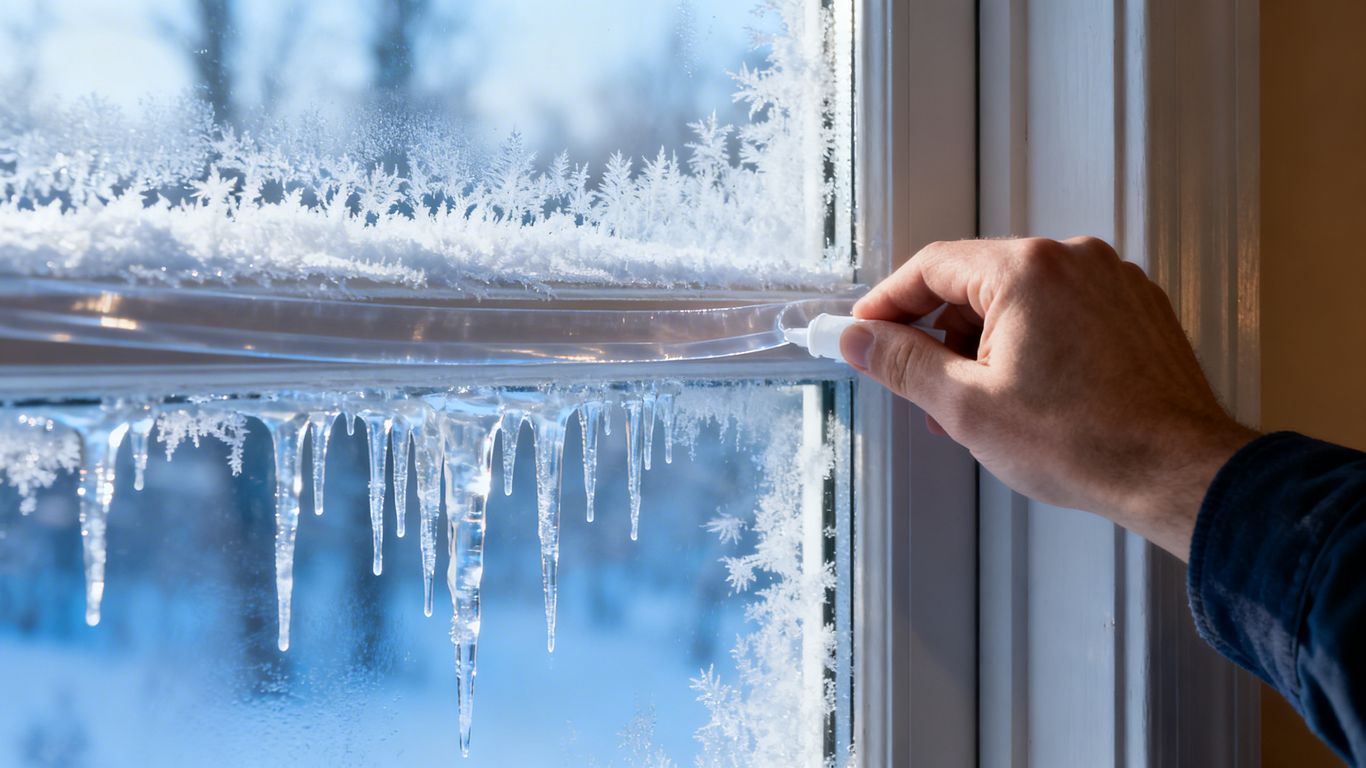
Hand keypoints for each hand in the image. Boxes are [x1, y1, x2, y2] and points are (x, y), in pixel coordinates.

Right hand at [842, 237, 1257, 559]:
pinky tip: (1030, 396)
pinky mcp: (1136, 309)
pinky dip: (1034, 345)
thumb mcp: (965, 407)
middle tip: (926, 388)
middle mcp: (1074, 260)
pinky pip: (1064, 313)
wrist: (1175, 473)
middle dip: (942, 336)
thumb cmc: (1086, 442)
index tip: (867, 332)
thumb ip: (902, 363)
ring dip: (988, 345)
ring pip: (1021, 300)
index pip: (931, 268)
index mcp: (1027, 270)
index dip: (888, 303)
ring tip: (984, 407)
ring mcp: (1112, 282)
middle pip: (977, 283)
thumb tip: (861, 340)